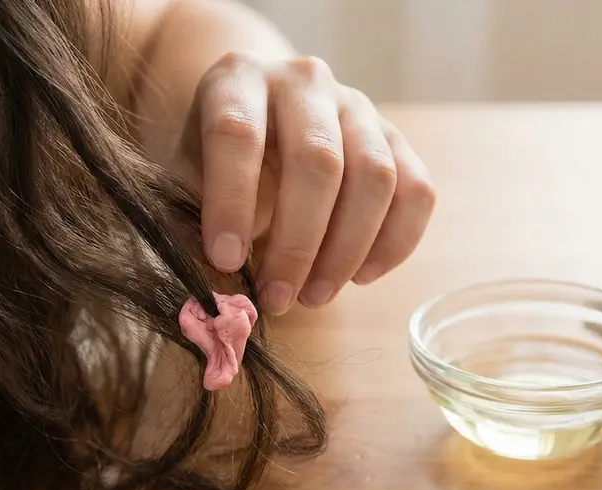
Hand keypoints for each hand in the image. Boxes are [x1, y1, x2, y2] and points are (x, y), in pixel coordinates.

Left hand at [183, 52, 436, 314]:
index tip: (225, 262)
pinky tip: (359, 277)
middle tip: (277, 297)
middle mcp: (304, 81)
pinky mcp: (395, 139)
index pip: (238, 133)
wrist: (256, 112)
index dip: (232, 201)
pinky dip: (394, 243)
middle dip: (298, 242)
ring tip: (314, 296)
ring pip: (375, 177)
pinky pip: (416, 191)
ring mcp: (358, 106)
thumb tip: (214, 291)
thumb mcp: (185, 174)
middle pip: (318, 160)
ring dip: (346, 250)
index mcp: (239, 79)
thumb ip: (190, 218)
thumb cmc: (215, 155)